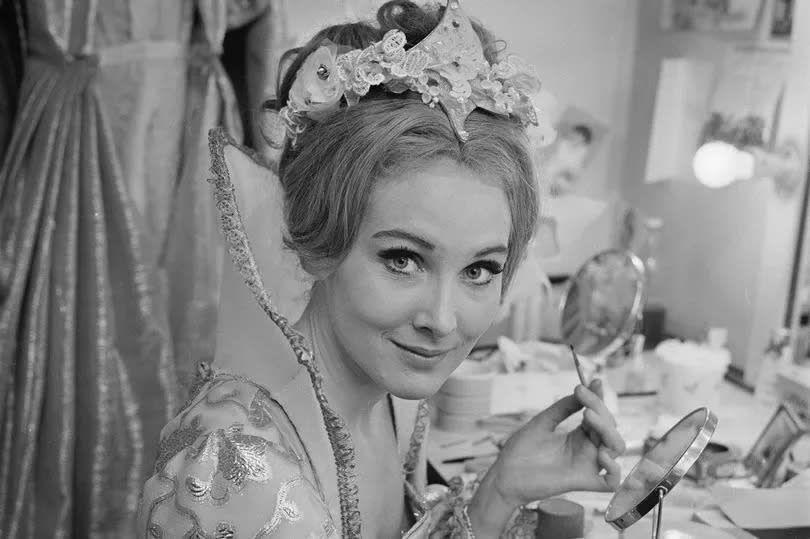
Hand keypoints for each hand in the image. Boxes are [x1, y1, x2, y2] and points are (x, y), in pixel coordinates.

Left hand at [487, 378, 625, 506]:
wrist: (505, 475)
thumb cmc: (521, 450)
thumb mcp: (542, 422)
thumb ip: (562, 408)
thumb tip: (581, 388)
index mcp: (578, 436)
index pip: (598, 415)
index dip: (598, 399)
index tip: (594, 381)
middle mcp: (587, 449)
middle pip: (610, 428)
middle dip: (601, 410)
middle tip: (584, 401)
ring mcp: (587, 466)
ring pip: (616, 448)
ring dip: (609, 431)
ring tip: (589, 418)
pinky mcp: (583, 482)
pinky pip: (612, 481)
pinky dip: (614, 468)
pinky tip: (601, 454)